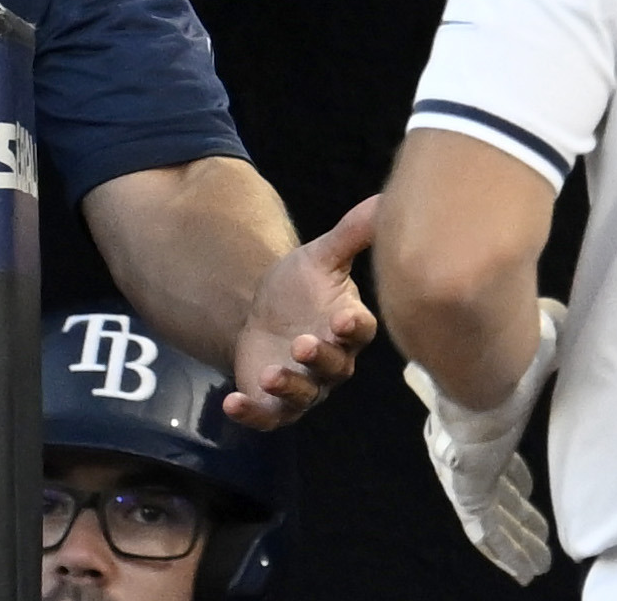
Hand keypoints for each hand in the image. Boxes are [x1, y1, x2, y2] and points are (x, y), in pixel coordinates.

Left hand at [223, 195, 378, 428]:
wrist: (262, 314)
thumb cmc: (300, 286)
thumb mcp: (322, 256)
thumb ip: (353, 233)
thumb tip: (386, 198)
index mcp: (348, 327)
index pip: (360, 331)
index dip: (353, 327)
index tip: (343, 316)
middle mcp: (333, 363)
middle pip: (334, 367)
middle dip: (319, 358)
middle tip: (302, 343)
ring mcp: (304, 388)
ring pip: (304, 395)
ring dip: (289, 387)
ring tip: (270, 373)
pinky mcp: (274, 405)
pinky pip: (267, 417)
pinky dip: (251, 415)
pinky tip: (231, 404)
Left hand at [402, 297, 564, 585]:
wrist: (477, 362)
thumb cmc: (511, 350)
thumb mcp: (542, 345)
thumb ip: (551, 345)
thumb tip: (566, 327)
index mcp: (486, 419)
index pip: (501, 455)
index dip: (514, 475)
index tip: (524, 485)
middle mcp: (474, 448)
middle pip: (500, 492)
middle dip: (519, 516)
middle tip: (538, 537)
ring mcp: (468, 471)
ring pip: (496, 518)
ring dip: (518, 542)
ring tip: (535, 566)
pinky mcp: (469, 488)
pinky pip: (488, 530)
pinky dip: (506, 552)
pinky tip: (521, 571)